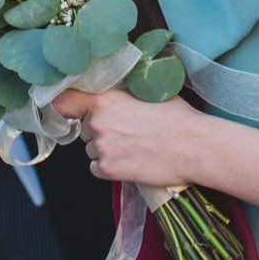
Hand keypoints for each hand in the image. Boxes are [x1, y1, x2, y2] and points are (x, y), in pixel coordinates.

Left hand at [55, 88, 205, 187]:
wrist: (193, 147)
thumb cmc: (177, 117)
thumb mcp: (149, 91)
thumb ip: (122, 92)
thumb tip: (113, 89)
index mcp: (105, 99)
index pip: (64, 100)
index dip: (65, 104)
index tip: (68, 107)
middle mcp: (97, 124)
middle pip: (84, 127)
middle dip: (98, 129)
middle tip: (126, 129)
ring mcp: (102, 149)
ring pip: (91, 149)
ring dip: (105, 148)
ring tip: (134, 145)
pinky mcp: (108, 171)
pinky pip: (96, 168)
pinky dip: (109, 166)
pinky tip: (131, 159)